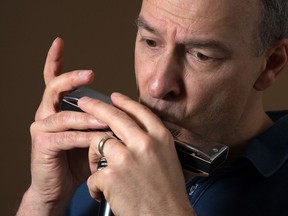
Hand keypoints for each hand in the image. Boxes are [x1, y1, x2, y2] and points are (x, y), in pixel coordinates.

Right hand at [17, 38, 106, 214]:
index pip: (54, 80)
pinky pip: (66, 136)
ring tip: (105, 119)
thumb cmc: (77, 159)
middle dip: (72, 79)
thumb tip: (121, 110)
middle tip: (90, 74)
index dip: (55, 61)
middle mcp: (46, 114)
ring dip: (87, 116)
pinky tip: (98, 138)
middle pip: (55, 88)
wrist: (60, 187)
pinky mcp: (43, 145)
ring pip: (65, 114)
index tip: (59, 42)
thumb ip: (100, 120)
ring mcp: (43, 129)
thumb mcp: (91, 134)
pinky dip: (84, 136)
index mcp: (58, 108)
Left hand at [78, 93, 195, 215]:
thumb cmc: (169, 193)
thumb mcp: (167, 158)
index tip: (113, 97)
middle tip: (85, 103)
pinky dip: (95, 185)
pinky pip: (94, 174)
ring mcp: (126, 158)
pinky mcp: (111, 176)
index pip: (139, 111)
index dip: (124, 101)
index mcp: (160, 138)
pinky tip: (103, 193)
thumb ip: (152, 141)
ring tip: (95, 169)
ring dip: (93, 156)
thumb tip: (132, 131)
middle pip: (114, 117)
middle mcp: (144, 143)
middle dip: (96, 107)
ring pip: (97, 143)